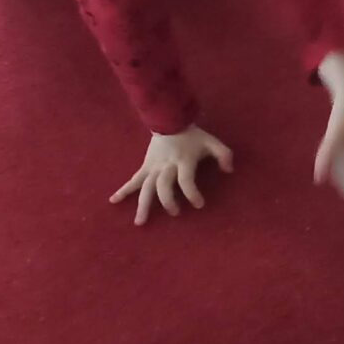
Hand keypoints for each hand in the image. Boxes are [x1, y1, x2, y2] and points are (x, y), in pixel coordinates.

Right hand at [109, 125, 234, 223]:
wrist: (169, 120)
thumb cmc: (192, 136)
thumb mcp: (211, 142)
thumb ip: (224, 154)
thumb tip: (230, 170)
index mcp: (183, 161)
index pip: (186, 180)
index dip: (192, 193)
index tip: (199, 204)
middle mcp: (167, 166)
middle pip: (163, 186)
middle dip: (168, 201)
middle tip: (176, 213)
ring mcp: (153, 167)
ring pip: (146, 188)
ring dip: (143, 205)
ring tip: (140, 222)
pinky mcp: (145, 167)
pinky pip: (133, 180)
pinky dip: (123, 191)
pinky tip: (113, 201)